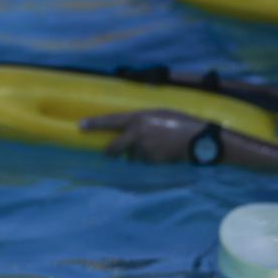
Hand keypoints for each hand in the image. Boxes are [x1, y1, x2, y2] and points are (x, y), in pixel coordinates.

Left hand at [79, 109, 203, 162]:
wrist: (197, 139)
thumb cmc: (181, 122)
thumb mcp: (160, 113)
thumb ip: (143, 120)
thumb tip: (130, 128)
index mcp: (138, 118)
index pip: (111, 121)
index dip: (94, 124)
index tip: (80, 126)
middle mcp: (137, 133)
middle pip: (115, 147)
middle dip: (111, 152)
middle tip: (109, 154)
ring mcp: (143, 149)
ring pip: (132, 157)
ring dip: (138, 156)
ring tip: (156, 149)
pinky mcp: (151, 162)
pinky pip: (144, 163)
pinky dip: (149, 161)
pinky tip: (162, 155)